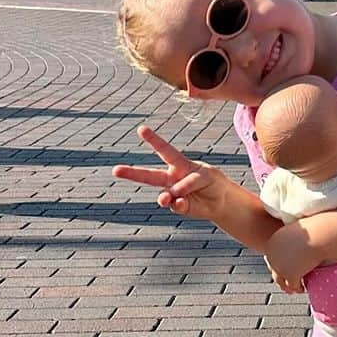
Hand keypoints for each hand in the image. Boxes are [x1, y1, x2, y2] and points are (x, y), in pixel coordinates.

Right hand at [112, 126, 230, 220]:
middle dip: (131, 173)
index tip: (141, 129)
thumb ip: (190, 182)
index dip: (153, 140)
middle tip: (115, 170)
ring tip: (168, 198)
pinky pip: (175, 205)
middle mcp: (171, 178)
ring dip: (165, 197)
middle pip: (149, 176)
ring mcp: (172, 194)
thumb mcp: (207, 176)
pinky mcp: (177, 207)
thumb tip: (172, 195)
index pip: (164, 150)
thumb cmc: (213, 182)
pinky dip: (180, 204)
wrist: (222, 201)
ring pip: (162, 195)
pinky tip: (184, 202)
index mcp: (179, 164)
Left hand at [266, 223, 316, 293]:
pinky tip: (303, 289)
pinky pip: (293, 285)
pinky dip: (297, 288)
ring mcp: (280, 267)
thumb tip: (293, 244)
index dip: (277, 266)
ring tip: (296, 289)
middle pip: (274, 270)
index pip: (271, 259)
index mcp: (272, 244)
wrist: (318, 235)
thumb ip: (292, 238)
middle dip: (281, 278)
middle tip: (287, 285)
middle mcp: (272, 256)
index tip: (283, 272)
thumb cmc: (312, 230)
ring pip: (281, 281)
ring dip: (288, 287)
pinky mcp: (291, 275)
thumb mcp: (298, 232)